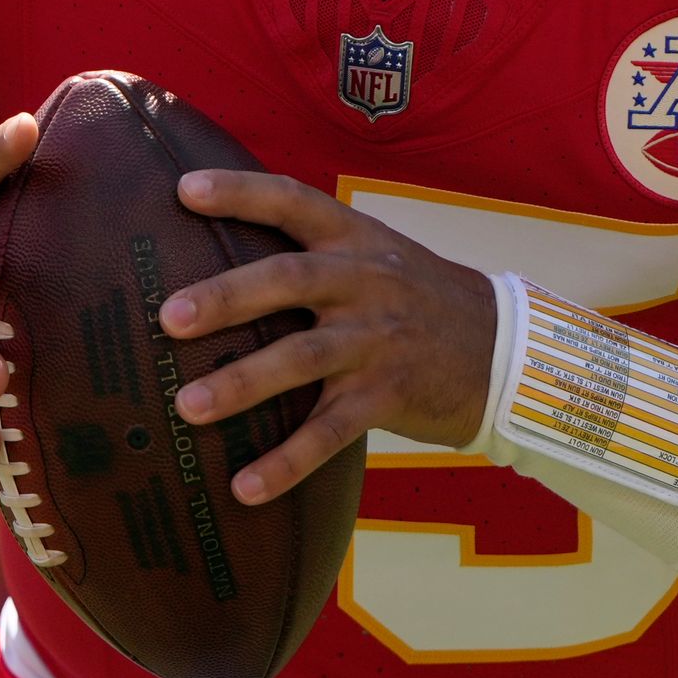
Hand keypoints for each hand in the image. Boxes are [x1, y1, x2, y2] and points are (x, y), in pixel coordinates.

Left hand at [160, 174, 496, 503]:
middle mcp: (366, 282)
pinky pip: (330, 431)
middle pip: (290, 278)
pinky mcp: (389, 395)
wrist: (507, 352)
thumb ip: (317, 255)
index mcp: (356, 240)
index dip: (240, 191)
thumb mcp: (380, 258)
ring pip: (303, 358)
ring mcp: (378, 340)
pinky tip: (245, 488)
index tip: (183, 189)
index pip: (293, 201)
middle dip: (227, 296)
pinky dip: (286, 462)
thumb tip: (224, 266)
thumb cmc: (420, 302)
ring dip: (242, 383)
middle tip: (169, 317)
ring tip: (187, 406)